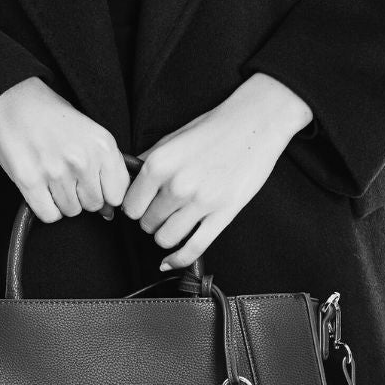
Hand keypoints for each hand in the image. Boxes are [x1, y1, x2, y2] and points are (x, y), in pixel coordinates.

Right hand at [0, 76, 129, 222]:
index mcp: (103, 145)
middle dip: (82, 196)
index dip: (106, 193)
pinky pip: (49, 215)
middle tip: (68, 176)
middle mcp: (82, 160)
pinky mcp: (31, 182)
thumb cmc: (52, 115)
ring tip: (52, 177)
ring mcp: (56, 172)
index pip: (117, 194)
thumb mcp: (90, 133)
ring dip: (63, 201)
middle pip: (94, 205)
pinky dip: (46, 208)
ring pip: (71, 211)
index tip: (95, 185)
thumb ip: (104, 169)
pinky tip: (42, 189)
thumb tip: (109, 212)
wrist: (13, 98)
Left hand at [122, 73, 312, 268]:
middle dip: (152, 220)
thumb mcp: (172, 138)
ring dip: (166, 236)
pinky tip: (170, 262)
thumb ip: (148, 162)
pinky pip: (193, 249)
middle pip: (146, 224)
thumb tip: (128, 182)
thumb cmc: (214, 128)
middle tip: (163, 211)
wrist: (256, 122)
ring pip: (165, 239)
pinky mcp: (223, 214)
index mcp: (159, 164)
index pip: (130, 206)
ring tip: (174, 223)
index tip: (143, 205)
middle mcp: (177, 185)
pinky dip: (178, 260)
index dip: (135, 208)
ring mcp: (201, 202)